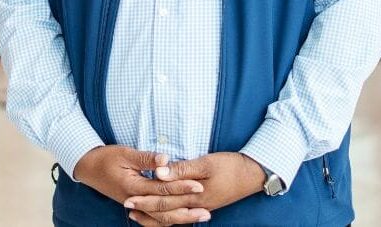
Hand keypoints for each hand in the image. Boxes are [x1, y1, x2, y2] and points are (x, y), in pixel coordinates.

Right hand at [73, 146, 208, 222]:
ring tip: (201, 215)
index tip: (199, 185)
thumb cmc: (106, 157)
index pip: (162, 189)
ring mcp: (135, 205)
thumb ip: (146, 158)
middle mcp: (135, 200)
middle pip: (164, 209)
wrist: (88, 168)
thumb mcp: (124, 153)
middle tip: (207, 209)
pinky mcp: (135, 205)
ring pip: (161, 218)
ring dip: (181, 218)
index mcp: (133, 187)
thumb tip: (166, 159)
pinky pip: (154, 218)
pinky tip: (182, 218)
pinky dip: (168, 220)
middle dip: (187, 209)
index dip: (182, 187)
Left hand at [124, 152, 265, 225]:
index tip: (128, 197)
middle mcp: (196, 205)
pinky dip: (169, 215)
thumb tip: (160, 172)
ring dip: (154, 215)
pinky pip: (182, 214)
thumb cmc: (230, 166)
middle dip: (145, 208)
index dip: (145, 199)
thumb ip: (182, 169)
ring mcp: (201, 207)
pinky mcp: (205, 204)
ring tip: (137, 214)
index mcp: (194, 195)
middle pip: (165, 210)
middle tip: (126, 206)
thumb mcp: (206, 163)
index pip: (164, 200)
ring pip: (172, 216)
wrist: (253, 174)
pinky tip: (162, 213)